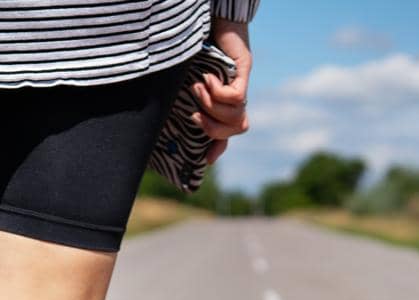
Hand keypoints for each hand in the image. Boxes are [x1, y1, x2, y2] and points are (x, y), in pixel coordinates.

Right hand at [192, 18, 251, 163]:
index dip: (219, 147)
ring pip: (236, 115)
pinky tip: (209, 77)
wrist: (210, 19)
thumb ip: (187, 99)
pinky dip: (219, 92)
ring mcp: (242, 84)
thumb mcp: (187, 80)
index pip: (228, 130)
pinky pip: (237, 99)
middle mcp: (235, 95)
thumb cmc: (196, 48)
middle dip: (212, 128)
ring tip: (200, 87)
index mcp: (222, 99)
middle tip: (195, 115)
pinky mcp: (245, 72)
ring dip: (211, 106)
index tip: (207, 161)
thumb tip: (173, 117)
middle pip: (235, 128)